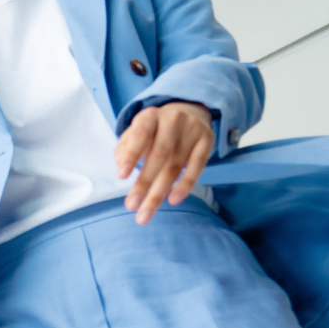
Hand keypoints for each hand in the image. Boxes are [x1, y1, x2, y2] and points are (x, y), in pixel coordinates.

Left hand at [115, 101, 214, 224]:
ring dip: (159, 193)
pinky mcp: (207, 140)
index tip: (121, 176)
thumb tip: (122, 165)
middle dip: (144, 183)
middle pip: (159, 155)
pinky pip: (197, 166)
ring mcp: (192, 129)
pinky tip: (173, 200)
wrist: (188, 113)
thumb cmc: (153, 131)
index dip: (131, 155)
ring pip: (175, 166)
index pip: (139, 135)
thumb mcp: (135, 133)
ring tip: (145, 214)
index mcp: (150, 117)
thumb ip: (125, 148)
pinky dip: (185, 185)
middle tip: (131, 206)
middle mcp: (172, 120)